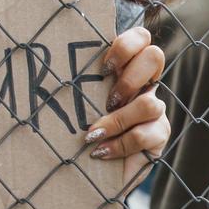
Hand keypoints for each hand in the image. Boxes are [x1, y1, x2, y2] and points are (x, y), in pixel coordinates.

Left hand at [86, 26, 167, 190]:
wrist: (89, 171)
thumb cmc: (74, 130)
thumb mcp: (74, 102)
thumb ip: (76, 83)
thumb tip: (48, 63)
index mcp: (122, 67)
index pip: (139, 37)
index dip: (126, 46)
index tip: (105, 68)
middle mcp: (143, 84)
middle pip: (155, 56)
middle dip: (129, 78)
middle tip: (108, 100)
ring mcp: (155, 109)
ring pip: (150, 103)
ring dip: (117, 120)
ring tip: (94, 133)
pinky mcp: (160, 134)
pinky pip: (147, 134)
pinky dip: (119, 144)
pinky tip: (100, 152)